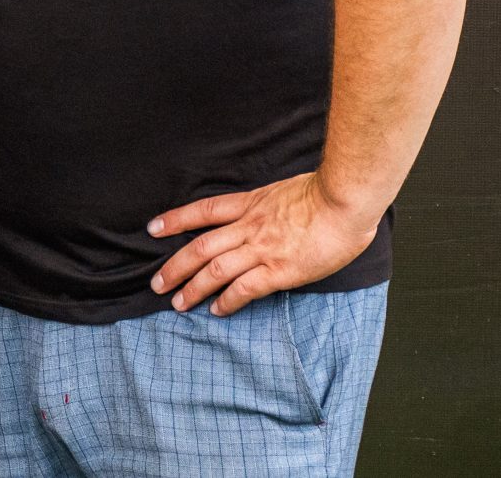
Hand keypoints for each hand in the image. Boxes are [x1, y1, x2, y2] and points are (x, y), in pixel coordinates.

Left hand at [147, 171, 380, 315]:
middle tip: (157, 283)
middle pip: (201, 246)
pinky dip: (228, 300)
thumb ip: (269, 205)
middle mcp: (249, 226)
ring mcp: (263, 248)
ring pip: (216, 269)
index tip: (154, 228)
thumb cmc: (326, 194)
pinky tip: (217, 310)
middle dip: (175, 266)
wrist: (346, 201)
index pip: (203, 211)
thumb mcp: (285, 191)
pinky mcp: (280, 269)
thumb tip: (265, 214)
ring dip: (193, 287)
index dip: (176, 220)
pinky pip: (246, 288)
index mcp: (251, 203)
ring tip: (178, 303)